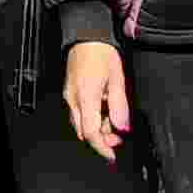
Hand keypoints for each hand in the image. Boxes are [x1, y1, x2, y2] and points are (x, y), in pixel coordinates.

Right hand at [63, 40, 131, 158]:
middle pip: (84, 131)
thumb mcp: (117, 79)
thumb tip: (123, 127)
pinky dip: (92, 118)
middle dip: (102, 139)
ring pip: (82, 124)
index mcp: (86, 97)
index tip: (112, 155)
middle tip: (118, 136)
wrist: (86, 36)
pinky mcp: (70, 93)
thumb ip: (119, 106)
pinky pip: (80, 113)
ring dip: (98, 128)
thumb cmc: (100, 52)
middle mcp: (73, 99)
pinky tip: (104, 110)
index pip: (91, 133)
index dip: (102, 147)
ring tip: (114, 120)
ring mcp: (69, 96)